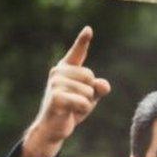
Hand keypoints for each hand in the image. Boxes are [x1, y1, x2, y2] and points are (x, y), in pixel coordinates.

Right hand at [18, 26, 110, 156]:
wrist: (53, 127)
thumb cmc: (72, 109)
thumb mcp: (90, 97)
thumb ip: (99, 88)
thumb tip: (103, 85)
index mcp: (66, 69)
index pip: (77, 52)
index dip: (83, 40)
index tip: (89, 29)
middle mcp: (58, 72)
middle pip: (91, 77)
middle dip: (90, 93)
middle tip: (77, 101)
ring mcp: (55, 83)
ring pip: (88, 91)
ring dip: (86, 103)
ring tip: (73, 107)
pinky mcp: (56, 96)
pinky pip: (84, 102)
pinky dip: (83, 110)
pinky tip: (71, 112)